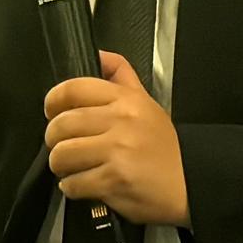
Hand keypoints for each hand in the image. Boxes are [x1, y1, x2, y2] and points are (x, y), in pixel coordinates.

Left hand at [43, 51, 189, 226]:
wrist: (191, 184)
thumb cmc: (164, 147)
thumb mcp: (147, 103)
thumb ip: (121, 76)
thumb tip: (98, 54)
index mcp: (126, 100)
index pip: (73, 88)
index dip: (53, 101)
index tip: (52, 112)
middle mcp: (121, 121)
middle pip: (61, 124)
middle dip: (54, 140)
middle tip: (63, 147)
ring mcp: (118, 151)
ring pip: (62, 155)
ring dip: (61, 165)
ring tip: (73, 167)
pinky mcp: (114, 180)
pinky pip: (73, 183)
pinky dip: (73, 188)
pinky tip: (85, 185)